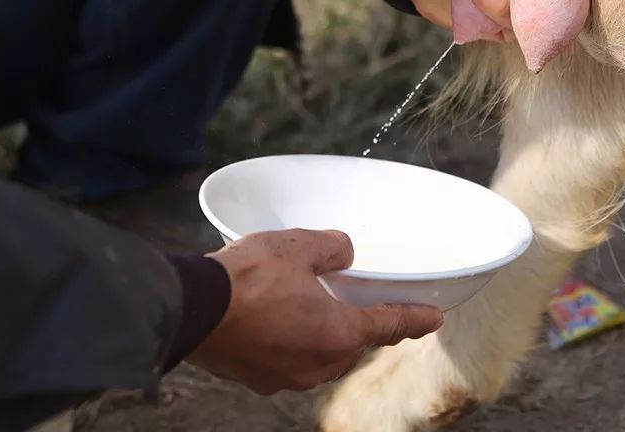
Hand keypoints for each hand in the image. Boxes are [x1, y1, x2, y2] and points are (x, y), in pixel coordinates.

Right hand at [188, 230, 442, 394]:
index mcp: (337, 333)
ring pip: (322, 358)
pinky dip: (294, 344)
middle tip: (365, 306)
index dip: (415, 319)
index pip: (389, 326)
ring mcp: (287, 377)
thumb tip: (343, 251)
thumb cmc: (246, 278)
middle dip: (362, 327)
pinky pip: (290, 362)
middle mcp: (318, 364)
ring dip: (326, 338)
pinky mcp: (259, 378)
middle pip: (354, 345)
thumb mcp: (297, 246)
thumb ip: (331, 247)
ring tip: (316, 311)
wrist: (190, 309)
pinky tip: (280, 323)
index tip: (434, 318)